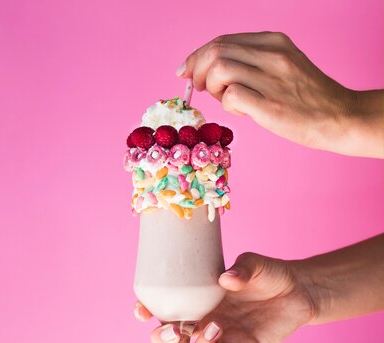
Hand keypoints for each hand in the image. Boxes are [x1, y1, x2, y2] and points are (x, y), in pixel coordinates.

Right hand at [134, 252, 317, 342]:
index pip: (163, 307)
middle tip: (172, 328)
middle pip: (169, 336)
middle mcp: (203, 319)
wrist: (298, 289)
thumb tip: (226, 279)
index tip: (141, 308)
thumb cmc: (267, 273)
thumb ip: (241, 269)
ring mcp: (221, 335)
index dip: (147, 310)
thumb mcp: (252, 263)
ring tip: (210, 330)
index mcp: (196, 298)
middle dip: (161, 337)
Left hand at [176, 31, 383, 157]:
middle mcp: (272, 55)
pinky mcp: (270, 104)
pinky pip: (231, 96)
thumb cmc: (305, 97)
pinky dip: (226, 104)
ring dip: (211, 87)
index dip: (197, 56)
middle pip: (215, 51)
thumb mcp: (282, 65)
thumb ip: (249, 62)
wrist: (340, 117)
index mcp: (273, 42)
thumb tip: (206, 70)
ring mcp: (272, 78)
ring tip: (225, 99)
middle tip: (199, 88)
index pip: (222, 40)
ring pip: (219, 69)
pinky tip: (242, 111)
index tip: (186, 71)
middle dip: (197, 70)